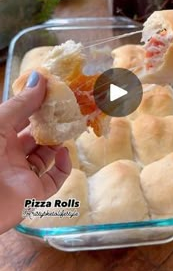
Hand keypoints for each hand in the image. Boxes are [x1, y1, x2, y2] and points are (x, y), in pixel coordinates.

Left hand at [0, 71, 70, 233]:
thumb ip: (22, 103)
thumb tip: (41, 77)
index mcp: (0, 136)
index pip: (22, 117)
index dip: (38, 106)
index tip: (56, 94)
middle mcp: (10, 154)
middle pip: (36, 136)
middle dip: (51, 125)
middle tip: (68, 112)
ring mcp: (23, 174)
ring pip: (47, 156)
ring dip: (58, 143)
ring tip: (67, 131)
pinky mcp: (34, 193)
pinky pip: (54, 179)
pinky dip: (63, 167)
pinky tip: (64, 154)